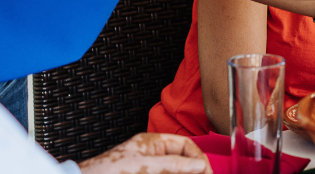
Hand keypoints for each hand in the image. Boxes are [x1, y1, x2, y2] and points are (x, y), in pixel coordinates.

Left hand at [79, 133, 211, 173]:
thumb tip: (198, 165)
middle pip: (182, 161)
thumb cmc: (107, 171)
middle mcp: (152, 155)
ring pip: (174, 171)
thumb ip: (174, 165)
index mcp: (152, 143)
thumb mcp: (145, 166)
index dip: (198, 158)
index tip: (207, 171)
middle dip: (194, 171)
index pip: (185, 145)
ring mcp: (148, 169)